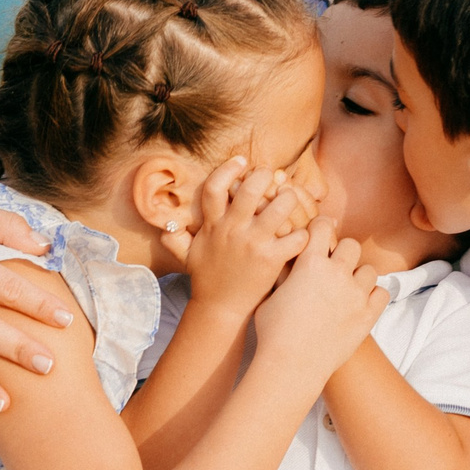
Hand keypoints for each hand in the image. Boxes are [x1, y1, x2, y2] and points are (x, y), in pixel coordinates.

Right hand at [163, 156, 315, 316]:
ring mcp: (253, 243)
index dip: (229, 169)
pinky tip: (301, 233)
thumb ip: (177, 238)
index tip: (243, 160)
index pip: (215, 187)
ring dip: (289, 198)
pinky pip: (296, 237)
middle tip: (273, 175)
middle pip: (251, 190)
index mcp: (213, 225)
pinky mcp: (271, 259)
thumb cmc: (207, 279)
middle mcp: (233, 230)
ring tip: (291, 199)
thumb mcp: (188, 256)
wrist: (220, 309)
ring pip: (279, 207)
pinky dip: (303, 233)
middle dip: (265, 176)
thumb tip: (166, 225)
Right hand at [252, 219, 386, 381]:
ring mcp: (356, 295)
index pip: (322, 227)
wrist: (292, 366)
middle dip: (342, 253)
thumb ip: (285, 272)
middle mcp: (337, 274)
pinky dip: (373, 296)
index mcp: (310, 264)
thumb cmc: (274, 333)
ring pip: (369, 270)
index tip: (319, 236)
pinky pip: (382, 292)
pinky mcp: (369, 315)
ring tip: (346, 290)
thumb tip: (288, 255)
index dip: (320, 228)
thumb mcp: (271, 295)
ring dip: (359, 276)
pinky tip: (359, 304)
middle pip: (351, 245)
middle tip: (333, 268)